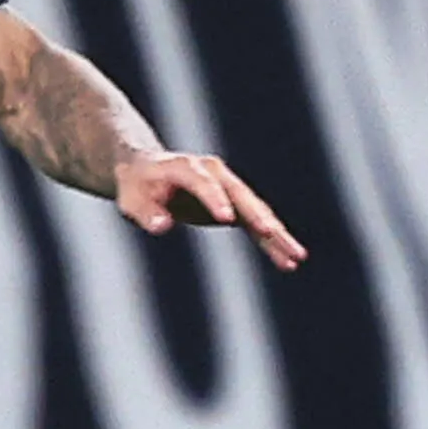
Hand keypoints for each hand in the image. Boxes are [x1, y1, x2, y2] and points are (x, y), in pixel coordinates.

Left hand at [114, 146, 304, 270]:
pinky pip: (256, 224)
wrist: (147, 170)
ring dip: (276, 233)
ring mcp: (227, 188)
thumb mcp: (131, 199)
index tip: (227, 218)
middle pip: (240, 195)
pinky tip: (288, 261)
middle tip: (272, 232)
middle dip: (257, 214)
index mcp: (186, 167)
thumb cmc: (136, 186)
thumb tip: (162, 226)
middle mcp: (213, 173)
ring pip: (256, 211)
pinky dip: (271, 242)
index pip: (204, 182)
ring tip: (296, 256)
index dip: (215, 199)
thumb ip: (145, 212)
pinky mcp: (234, 205)